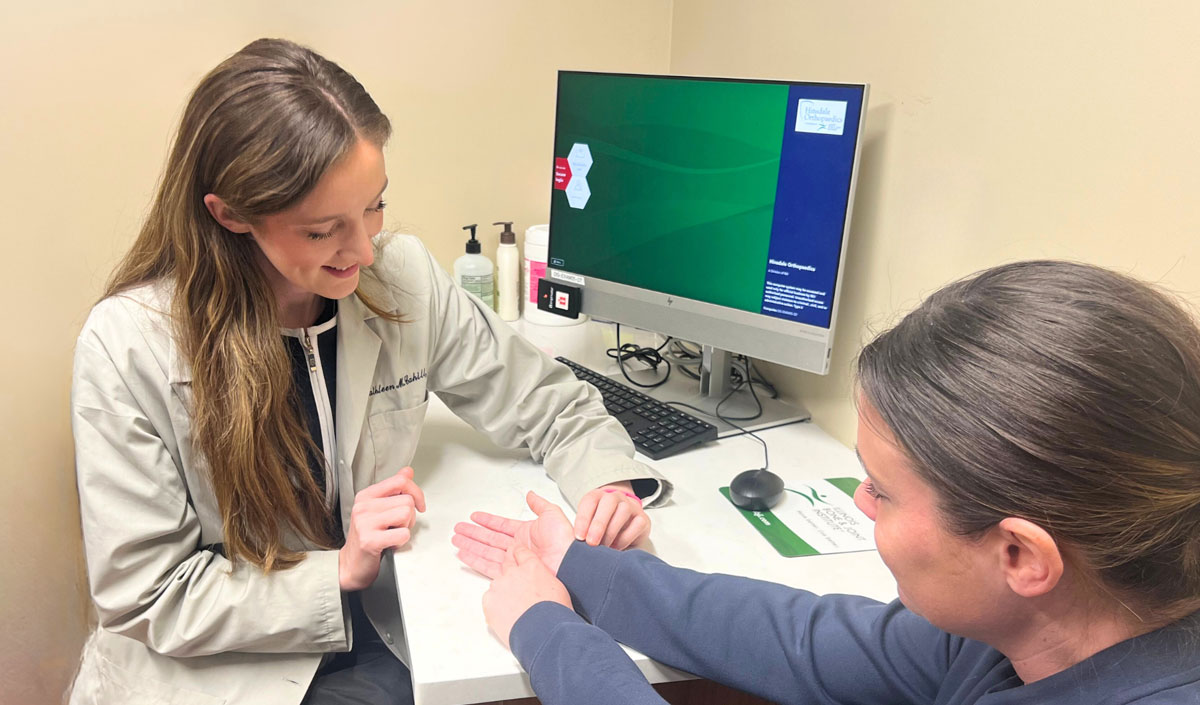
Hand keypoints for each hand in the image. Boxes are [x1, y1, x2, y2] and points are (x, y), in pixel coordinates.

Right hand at [339, 467, 426, 590]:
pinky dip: (402, 541)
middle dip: (410, 517)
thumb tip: (407, 471)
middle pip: (407, 501)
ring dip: (406, 528)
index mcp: (366, 496)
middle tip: (397, 527)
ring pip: (406, 514)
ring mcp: (365, 523)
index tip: (419, 504)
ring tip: (393, 534)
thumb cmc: (368, 536)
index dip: (416, 492)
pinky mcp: (369, 540)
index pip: (400, 481)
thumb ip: (393, 489)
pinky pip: (402, 534)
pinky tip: (390, 544)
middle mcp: (363, 507)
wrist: (353, 564)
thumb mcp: (378, 508)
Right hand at [453, 491, 574, 576]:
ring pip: (485, 551)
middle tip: (458, 529)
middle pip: (489, 539)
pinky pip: (488, 566)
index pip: (501, 525)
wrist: (569, 564)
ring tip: (455, 540)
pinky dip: (475, 560)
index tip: (474, 517)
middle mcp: (518, 547)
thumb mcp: (552, 515)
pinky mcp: (511, 574)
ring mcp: (513, 561)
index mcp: (526, 533)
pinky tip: (464, 554)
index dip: (487, 521)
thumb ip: (539, 505)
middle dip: (473, 534)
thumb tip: (530, 494)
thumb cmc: (564, 541)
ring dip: (470, 545)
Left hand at [482, 545, 571, 649]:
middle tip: (515, 585)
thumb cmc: (555, 614)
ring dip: (503, 593)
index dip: (517, 554)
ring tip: (515, 611)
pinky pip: (490, 600)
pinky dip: (495, 607)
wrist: (543, 633)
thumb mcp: (557, 588)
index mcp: (532, 567)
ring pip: (497, 585)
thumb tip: (538, 581)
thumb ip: (542, 578)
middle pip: (507, 565)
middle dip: (510, 572)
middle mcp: (513, 573)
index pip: (520, 552)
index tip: (515, 554)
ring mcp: (499, 586)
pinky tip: (507, 617)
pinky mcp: (489, 601)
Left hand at [573, 482, 650, 548]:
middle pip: (608, 504)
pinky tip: (616, 547)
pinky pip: (636, 525)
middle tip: (591, 543)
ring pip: (623, 512)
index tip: (578, 537)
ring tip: (604, 548)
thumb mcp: (587, 525)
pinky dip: (625, 538)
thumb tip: (565, 539)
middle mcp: (614, 498)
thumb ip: (580, 529)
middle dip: (598, 524)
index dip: (583, 519)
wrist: (625, 526)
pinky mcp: (643, 518)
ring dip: (611, 532)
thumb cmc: (601, 528)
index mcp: (597, 497)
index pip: (589, 502)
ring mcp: (630, 506)